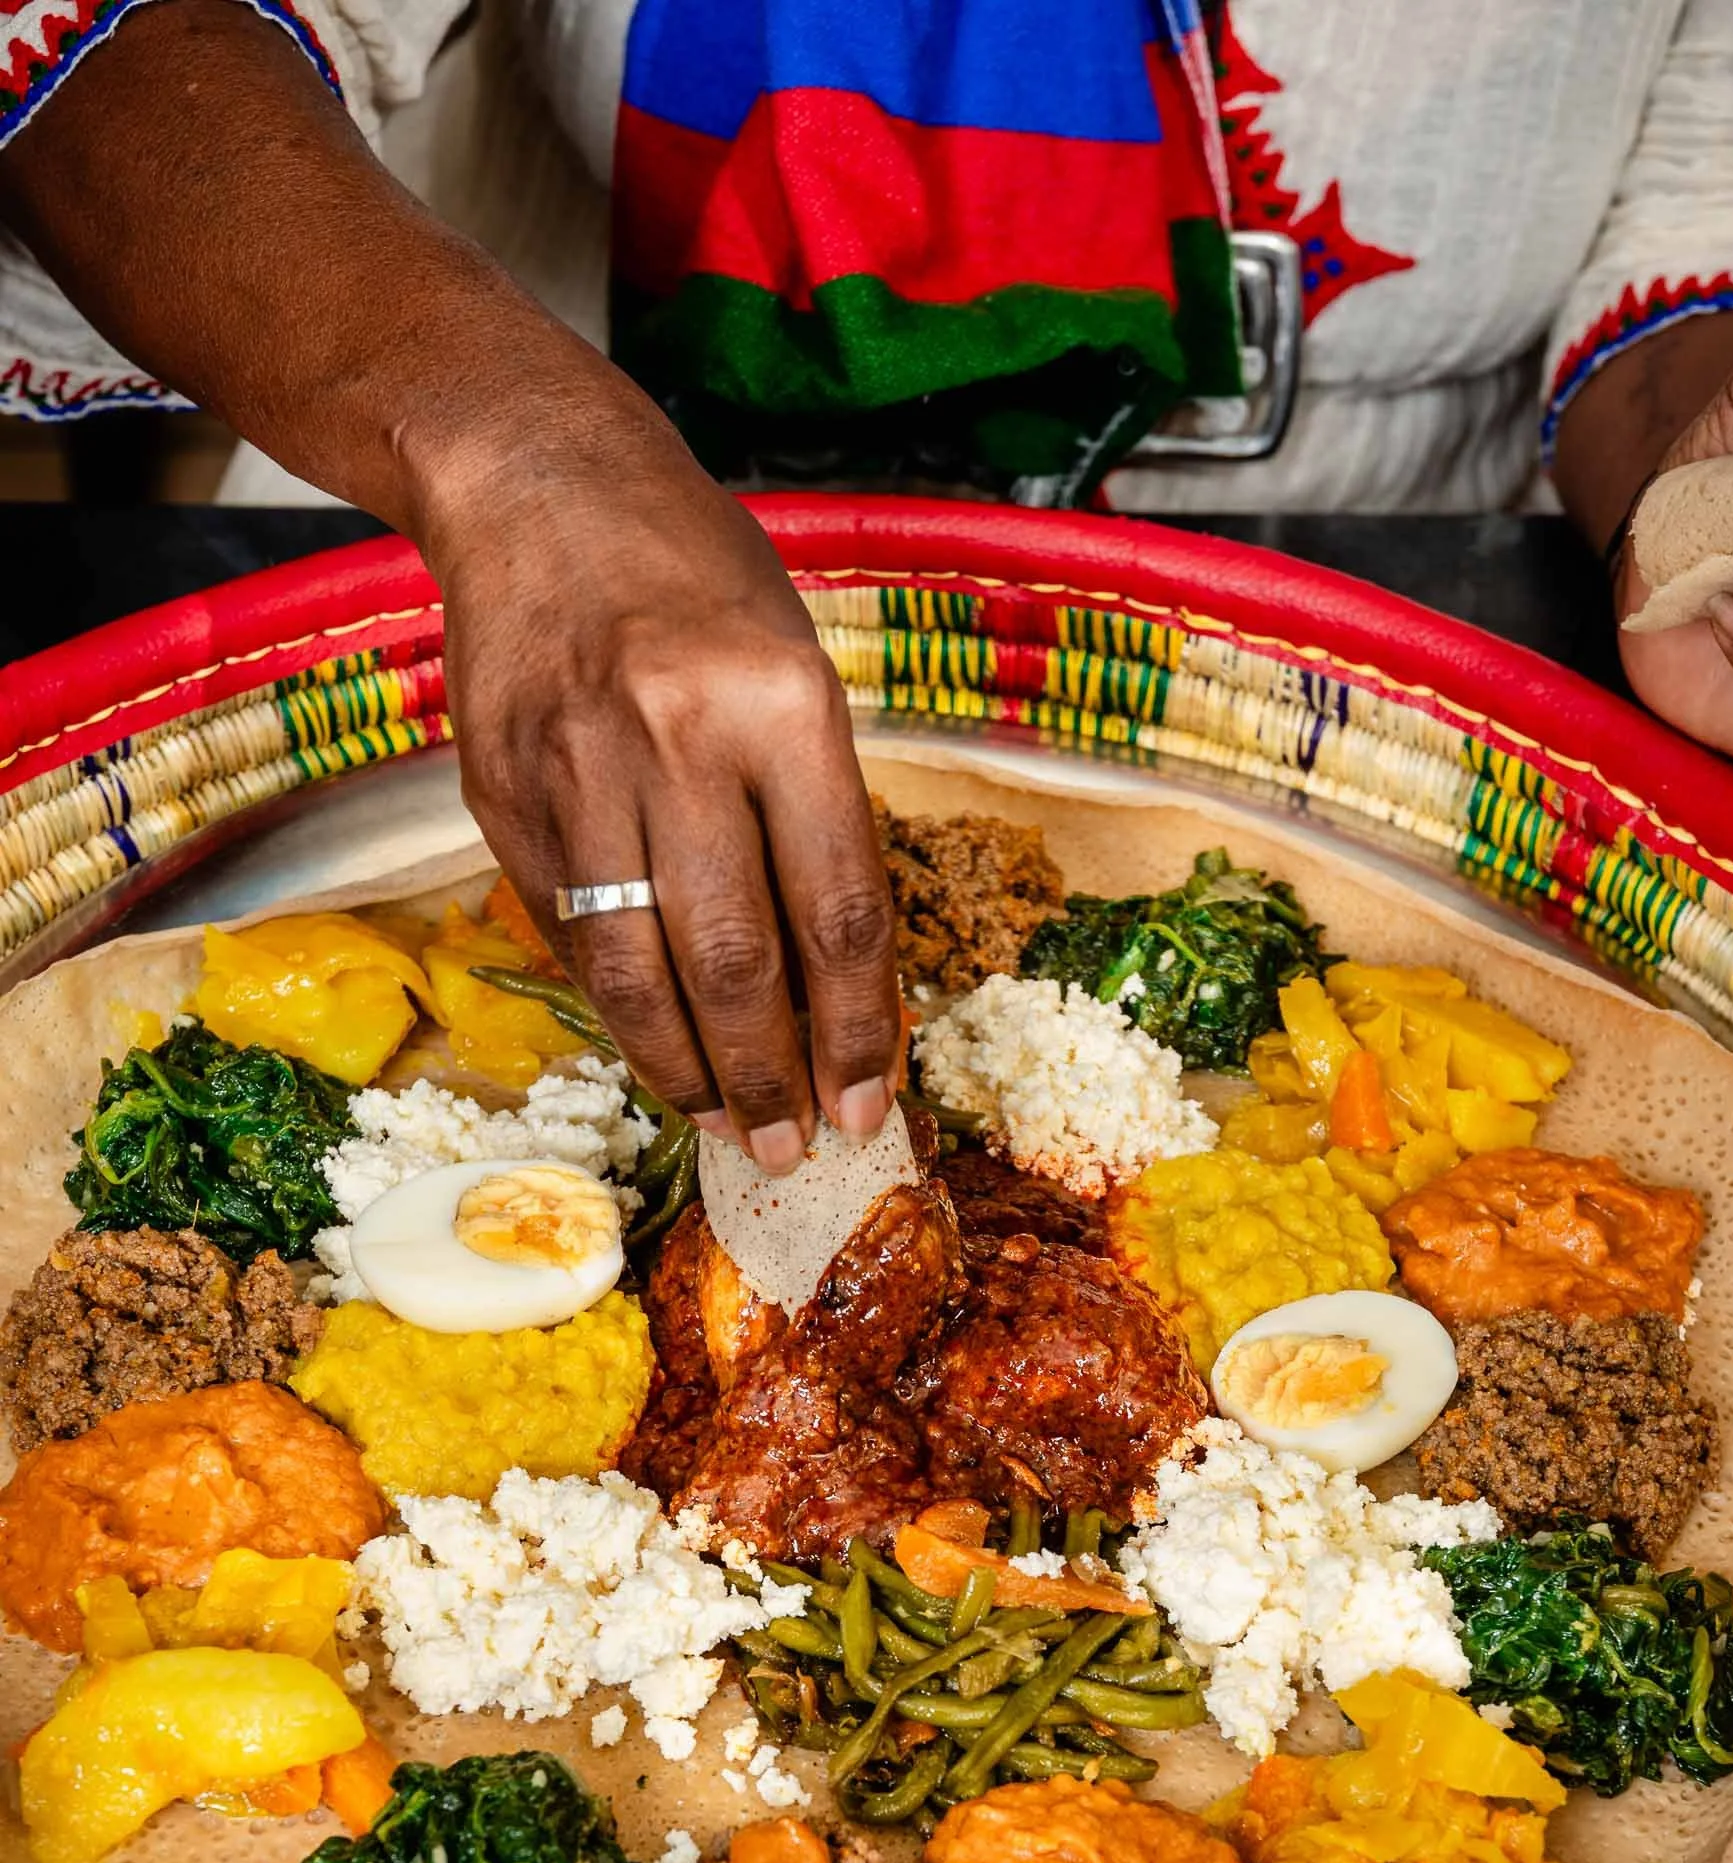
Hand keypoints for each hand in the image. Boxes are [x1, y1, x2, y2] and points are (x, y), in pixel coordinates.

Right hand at [418, 355, 899, 1174]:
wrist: (536, 487)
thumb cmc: (697, 577)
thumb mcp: (796, 665)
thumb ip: (817, 811)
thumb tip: (835, 978)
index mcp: (782, 707)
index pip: (836, 912)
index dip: (858, 1030)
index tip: (869, 1102)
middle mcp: (677, 743)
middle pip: (735, 962)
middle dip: (771, 1077)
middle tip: (791, 1145)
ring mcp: (577, 775)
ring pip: (635, 971)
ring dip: (685, 1068)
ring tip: (723, 1121)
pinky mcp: (503, 797)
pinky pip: (568, 935)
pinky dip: (617, 1004)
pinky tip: (653, 1041)